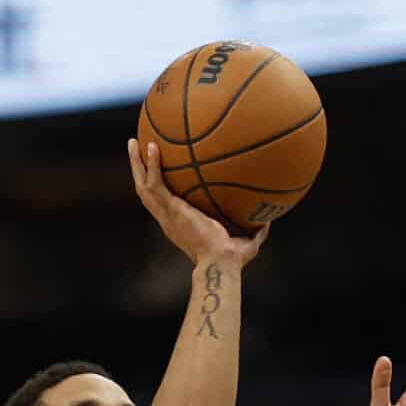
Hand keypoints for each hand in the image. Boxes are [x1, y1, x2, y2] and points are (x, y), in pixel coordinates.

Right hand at [129, 138, 268, 269]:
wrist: (221, 262)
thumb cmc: (232, 259)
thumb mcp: (246, 240)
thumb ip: (256, 228)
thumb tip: (271, 217)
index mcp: (179, 224)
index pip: (163, 202)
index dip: (158, 187)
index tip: (159, 171)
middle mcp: (168, 218)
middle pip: (145, 191)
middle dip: (139, 169)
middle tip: (137, 148)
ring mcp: (167, 214)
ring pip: (143, 185)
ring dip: (137, 163)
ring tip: (134, 142)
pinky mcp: (170, 209)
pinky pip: (156, 183)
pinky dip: (152, 165)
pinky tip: (154, 147)